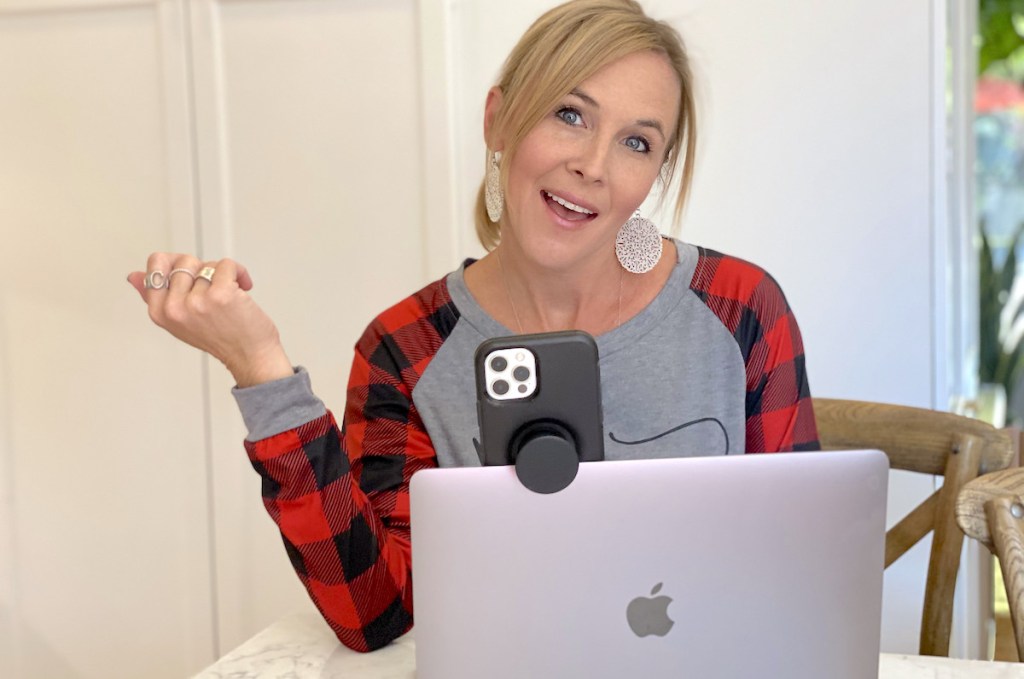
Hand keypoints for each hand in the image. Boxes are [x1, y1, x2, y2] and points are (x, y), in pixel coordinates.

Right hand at [128, 254, 293, 386]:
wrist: (251, 356)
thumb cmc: (220, 339)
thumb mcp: (179, 322)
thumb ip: (156, 297)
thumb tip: (133, 276)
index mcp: (159, 312)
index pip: (155, 265)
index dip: (177, 263)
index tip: (192, 276)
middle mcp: (174, 308)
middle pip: (184, 260)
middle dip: (202, 269)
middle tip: (212, 289)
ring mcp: (196, 302)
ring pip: (207, 263)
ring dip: (223, 275)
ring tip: (229, 294)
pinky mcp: (220, 295)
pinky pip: (227, 265)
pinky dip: (240, 273)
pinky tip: (244, 288)